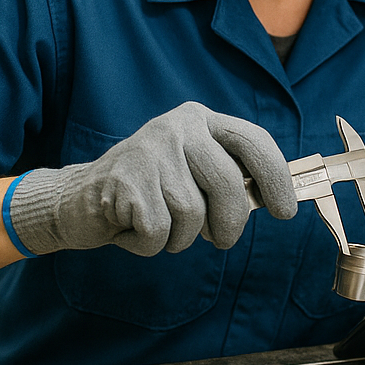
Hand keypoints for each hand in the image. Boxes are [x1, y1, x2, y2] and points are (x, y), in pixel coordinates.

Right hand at [8, 101, 297, 256]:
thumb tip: (279, 199)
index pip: (253, 141)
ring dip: (180, 236)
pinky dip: (150, 244)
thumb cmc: (148, 192)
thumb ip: (230, 178)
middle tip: (220, 240)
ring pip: (193, 214)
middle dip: (230, 224)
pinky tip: (133, 228)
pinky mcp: (126, 180)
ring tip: (158, 224)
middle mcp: (178, 126)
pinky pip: (161, 232)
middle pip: (230, 184)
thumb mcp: (192, 172)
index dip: (277, 178)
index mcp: (201, 120)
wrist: (77, 199)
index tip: (286, 211)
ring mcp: (150, 150)